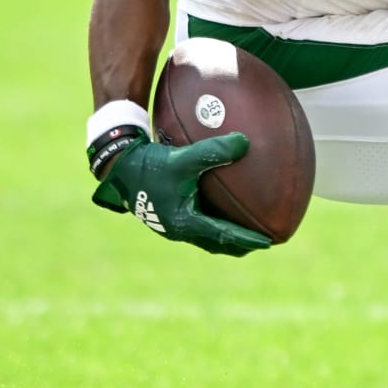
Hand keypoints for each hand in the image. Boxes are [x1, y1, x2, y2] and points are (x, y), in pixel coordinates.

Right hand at [91, 132, 272, 256]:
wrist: (118, 167)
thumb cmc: (149, 165)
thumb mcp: (183, 158)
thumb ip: (213, 151)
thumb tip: (245, 142)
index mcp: (185, 223)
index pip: (224, 236)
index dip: (248, 239)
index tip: (269, 242)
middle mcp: (178, 229)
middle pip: (216, 244)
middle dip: (239, 245)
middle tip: (261, 242)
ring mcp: (170, 223)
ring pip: (205, 236)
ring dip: (225, 236)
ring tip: (244, 231)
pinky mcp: (165, 214)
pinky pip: (196, 222)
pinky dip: (211, 221)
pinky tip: (217, 206)